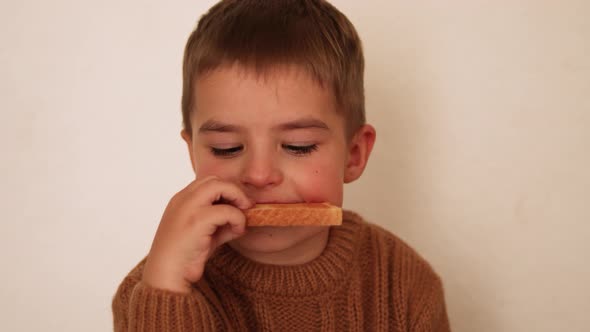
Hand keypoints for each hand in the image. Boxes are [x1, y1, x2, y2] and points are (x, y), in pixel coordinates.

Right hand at [142, 176, 252, 292]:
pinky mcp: (196, 221)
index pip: (207, 182)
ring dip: (237, 197)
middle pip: (214, 180)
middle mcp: (182, 199)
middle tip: (245, 206)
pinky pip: (227, 210)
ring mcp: (188, 208)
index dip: (225, 191)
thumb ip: (221, 224)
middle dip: (233, 190)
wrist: (167, 276)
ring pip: (219, 186)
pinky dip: (238, 219)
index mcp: (180, 200)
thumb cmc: (185, 258)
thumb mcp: (205, 235)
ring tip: (242, 216)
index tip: (236, 206)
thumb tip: (242, 219)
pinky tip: (238, 231)